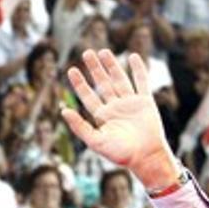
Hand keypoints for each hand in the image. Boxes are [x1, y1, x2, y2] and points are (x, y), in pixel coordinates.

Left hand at [62, 49, 178, 189]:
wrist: (145, 157)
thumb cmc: (120, 154)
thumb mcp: (95, 140)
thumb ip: (79, 126)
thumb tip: (63, 111)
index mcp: (102, 117)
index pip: (88, 96)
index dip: (80, 83)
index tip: (71, 70)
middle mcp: (115, 107)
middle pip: (103, 83)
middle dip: (94, 69)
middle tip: (87, 53)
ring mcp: (130, 103)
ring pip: (119, 79)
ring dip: (112, 65)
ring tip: (103, 51)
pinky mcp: (145, 102)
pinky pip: (141, 82)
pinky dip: (138, 69)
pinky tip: (133, 57)